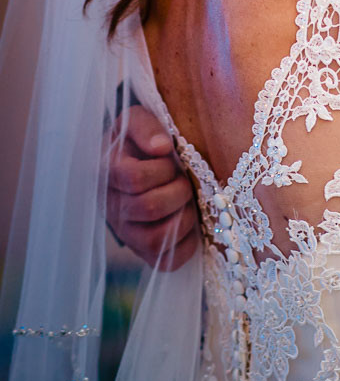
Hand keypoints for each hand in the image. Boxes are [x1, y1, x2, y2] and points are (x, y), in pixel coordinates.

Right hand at [105, 105, 198, 268]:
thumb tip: (161, 147)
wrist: (140, 163)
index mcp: (108, 173)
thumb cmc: (141, 141)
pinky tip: (190, 223)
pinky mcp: (145, 251)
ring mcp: (128, 233)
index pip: (132, 177)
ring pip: (157, 239)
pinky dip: (186, 245)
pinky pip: (167, 261)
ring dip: (184, 218)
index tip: (169, 158)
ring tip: (188, 202)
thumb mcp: (139, 119)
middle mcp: (112, 207)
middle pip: (150, 207)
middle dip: (179, 190)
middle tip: (184, 180)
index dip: (160, 169)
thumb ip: (146, 126)